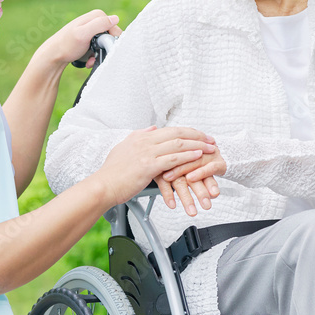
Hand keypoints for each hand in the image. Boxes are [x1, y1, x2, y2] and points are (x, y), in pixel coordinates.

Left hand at [36, 9, 123, 69]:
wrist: (53, 55)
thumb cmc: (66, 45)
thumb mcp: (83, 34)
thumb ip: (99, 25)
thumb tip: (116, 18)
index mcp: (96, 15)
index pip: (114, 26)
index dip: (112, 39)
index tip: (105, 49)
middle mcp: (95, 21)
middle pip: (110, 35)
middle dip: (105, 48)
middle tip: (97, 56)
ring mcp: (92, 30)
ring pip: (105, 43)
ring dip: (100, 54)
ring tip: (90, 60)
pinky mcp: (89, 39)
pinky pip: (99, 48)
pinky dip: (95, 55)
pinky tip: (88, 60)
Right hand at [97, 126, 216, 206]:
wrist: (103, 185)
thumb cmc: (112, 173)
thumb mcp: (124, 148)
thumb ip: (139, 137)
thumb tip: (152, 128)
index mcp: (140, 137)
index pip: (170, 129)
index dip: (188, 131)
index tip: (200, 134)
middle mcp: (145, 141)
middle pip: (178, 133)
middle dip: (197, 135)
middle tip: (211, 139)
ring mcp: (147, 153)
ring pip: (178, 144)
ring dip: (197, 145)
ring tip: (210, 148)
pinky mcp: (149, 166)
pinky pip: (173, 159)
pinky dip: (188, 156)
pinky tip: (198, 157)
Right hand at [155, 150, 226, 216]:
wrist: (153, 142)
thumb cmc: (175, 155)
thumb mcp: (192, 161)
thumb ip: (203, 173)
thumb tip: (215, 192)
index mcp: (193, 157)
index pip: (204, 170)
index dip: (210, 182)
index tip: (215, 194)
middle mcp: (183, 161)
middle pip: (193, 178)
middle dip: (201, 192)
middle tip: (207, 205)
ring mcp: (169, 166)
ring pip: (180, 182)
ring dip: (186, 198)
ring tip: (192, 212)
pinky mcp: (157, 170)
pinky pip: (163, 183)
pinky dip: (168, 194)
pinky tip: (172, 205)